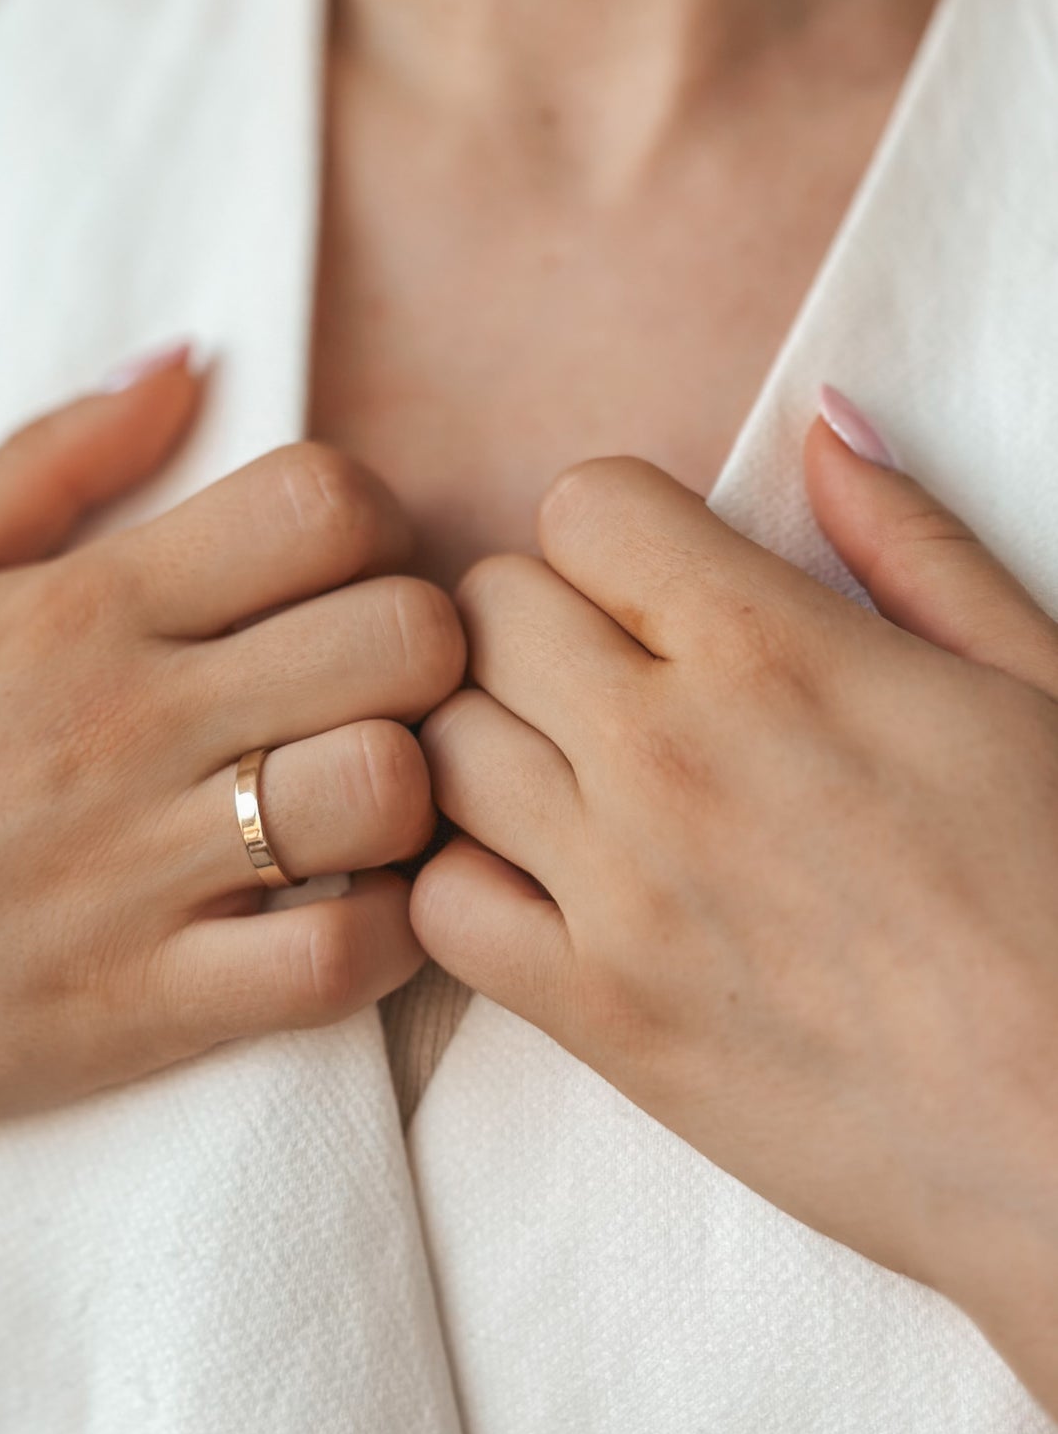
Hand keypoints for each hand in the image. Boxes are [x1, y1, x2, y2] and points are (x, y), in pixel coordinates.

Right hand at [0, 348, 463, 1177]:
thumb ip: (57, 455)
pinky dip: (392, 932)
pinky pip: (348, 960)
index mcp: (84, 607)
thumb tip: (191, 359)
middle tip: (380, 681)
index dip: (372, 519)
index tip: (341, 567)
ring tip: (371, 792)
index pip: (321, 502)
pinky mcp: (155, 1005)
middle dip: (424, 645)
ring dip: (416, 790)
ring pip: (391, 790)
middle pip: (400, 636)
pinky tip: (354, 901)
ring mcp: (146, 873)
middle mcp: (130, 726)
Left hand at [414, 395, 1057, 1413]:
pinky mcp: (597, 1017)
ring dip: (485, 739)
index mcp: (776, 650)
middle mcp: (668, 754)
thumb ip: (907, 541)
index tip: (660, 584)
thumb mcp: (1034, 680)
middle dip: (535, 620)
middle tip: (605, 675)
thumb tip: (824, 416)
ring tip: (562, 773)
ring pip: (436, 744)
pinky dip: (462, 881)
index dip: (619, 532)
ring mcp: (618, 891)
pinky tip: (541, 885)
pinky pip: (436, 904)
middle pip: (483, 610)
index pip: (581, 506)